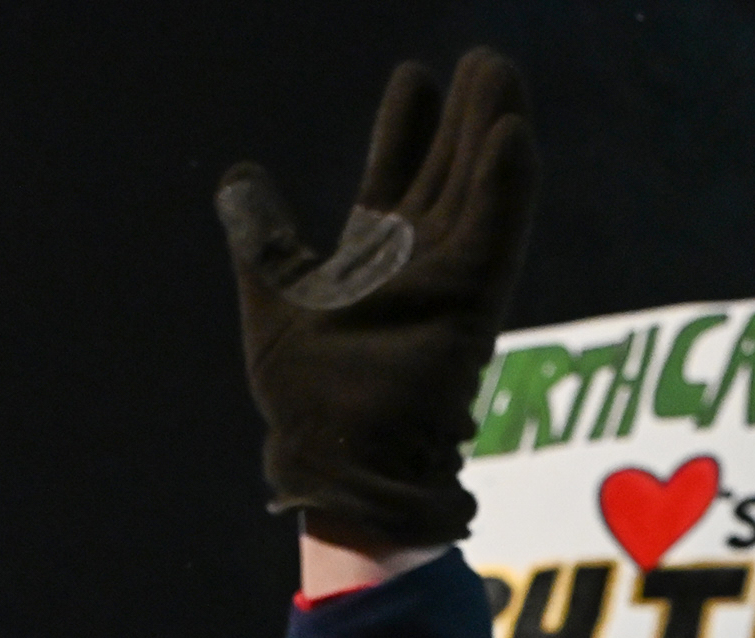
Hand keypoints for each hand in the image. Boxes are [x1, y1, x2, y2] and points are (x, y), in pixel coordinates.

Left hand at [216, 50, 535, 547]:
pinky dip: (507, 188)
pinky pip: (494, 237)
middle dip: (465, 116)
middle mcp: (418, 265)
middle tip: (486, 60)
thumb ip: (262, 236)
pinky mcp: (470, 305)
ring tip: (503, 76)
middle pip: (448, 173)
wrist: (335, 460)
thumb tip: (239, 177)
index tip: (416, 77)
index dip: (406, 127)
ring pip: (479, 191)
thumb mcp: (271, 296)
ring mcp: (448, 282)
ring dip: (493, 132)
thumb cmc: (305, 397)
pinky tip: (515, 135)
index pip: (395, 176)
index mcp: (372, 259)